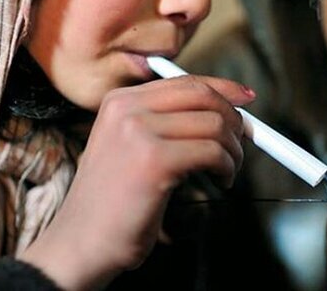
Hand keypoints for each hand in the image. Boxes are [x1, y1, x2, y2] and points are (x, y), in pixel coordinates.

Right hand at [20, 75, 253, 289]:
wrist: (80, 243)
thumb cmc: (113, 201)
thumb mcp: (131, 147)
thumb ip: (168, 123)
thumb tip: (226, 110)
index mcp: (120, 101)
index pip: (185, 82)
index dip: (223, 88)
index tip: (247, 98)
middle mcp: (127, 109)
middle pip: (203, 96)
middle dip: (233, 119)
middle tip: (240, 145)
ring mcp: (138, 132)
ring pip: (214, 124)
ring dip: (233, 150)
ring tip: (227, 171)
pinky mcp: (154, 160)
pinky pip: (212, 152)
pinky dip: (226, 167)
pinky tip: (222, 182)